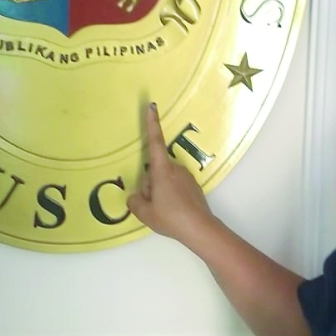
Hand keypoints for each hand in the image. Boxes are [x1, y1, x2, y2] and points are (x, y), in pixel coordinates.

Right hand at [127, 104, 214, 246]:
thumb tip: (136, 196)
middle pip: (155, 170)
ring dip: (160, 192)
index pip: (155, 142)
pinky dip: (170, 197)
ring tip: (164, 211)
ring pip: (165, 180)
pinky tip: (173, 212)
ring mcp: (186, 177)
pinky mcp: (193, 187)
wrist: (200, 229)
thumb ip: (135, 201)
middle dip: (150, 185)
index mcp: (162, 170)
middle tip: (153, 204)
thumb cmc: (171, 217)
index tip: (152, 106)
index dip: (151, 123)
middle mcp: (176, 169)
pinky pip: (175, 187)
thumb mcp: (144, 212)